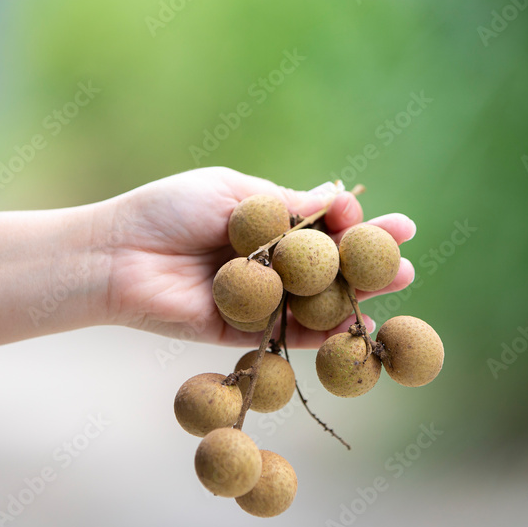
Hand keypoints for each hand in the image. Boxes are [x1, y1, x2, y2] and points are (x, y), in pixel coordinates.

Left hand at [96, 167, 416, 346]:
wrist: (120, 255)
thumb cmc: (168, 210)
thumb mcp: (234, 193)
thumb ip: (287, 203)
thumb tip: (340, 195)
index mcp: (266, 224)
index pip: (325, 228)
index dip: (361, 227)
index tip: (397, 224)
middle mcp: (268, 264)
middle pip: (330, 267)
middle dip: (369, 262)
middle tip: (407, 259)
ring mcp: (260, 299)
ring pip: (317, 301)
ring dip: (358, 295)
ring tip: (398, 283)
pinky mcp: (244, 331)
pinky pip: (290, 333)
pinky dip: (323, 331)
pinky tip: (356, 323)